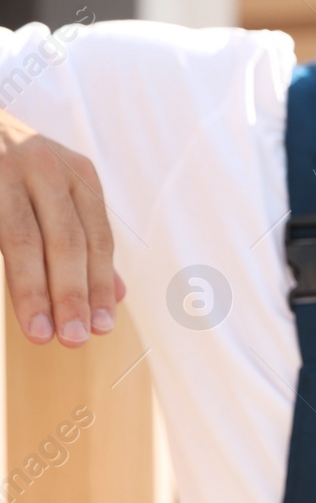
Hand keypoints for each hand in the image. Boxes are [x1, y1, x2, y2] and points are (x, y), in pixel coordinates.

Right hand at [0, 107, 123, 347]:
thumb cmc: (15, 166)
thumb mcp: (58, 192)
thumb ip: (85, 239)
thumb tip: (117, 295)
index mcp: (75, 172)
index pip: (96, 239)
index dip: (99, 285)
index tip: (102, 327)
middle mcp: (43, 164)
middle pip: (64, 240)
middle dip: (71, 295)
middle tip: (75, 338)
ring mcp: (2, 165)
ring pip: (22, 238)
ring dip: (33, 291)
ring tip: (41, 332)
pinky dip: (4, 268)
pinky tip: (17, 301)